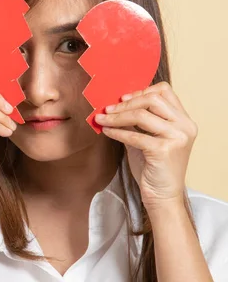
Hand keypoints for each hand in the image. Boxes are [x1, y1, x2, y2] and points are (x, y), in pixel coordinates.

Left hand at [94, 81, 197, 210]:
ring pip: (141, 115)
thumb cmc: (154, 167)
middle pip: (152, 99)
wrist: (162, 195)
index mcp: (184, 120)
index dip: (141, 91)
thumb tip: (115, 105)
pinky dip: (117, 132)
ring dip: (117, 116)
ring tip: (102, 119)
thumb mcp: (148, 137)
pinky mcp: (164, 150)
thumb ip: (138, 121)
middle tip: (107, 109)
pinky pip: (134, 135)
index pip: (165, 91)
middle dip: (125, 103)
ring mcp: (177, 138)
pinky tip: (107, 132)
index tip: (122, 99)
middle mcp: (185, 126)